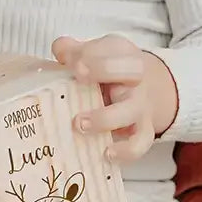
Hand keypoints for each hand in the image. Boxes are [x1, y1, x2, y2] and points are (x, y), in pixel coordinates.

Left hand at [51, 34, 177, 161]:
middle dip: (103, 71)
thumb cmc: (109, 72)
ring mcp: (139, 106)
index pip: (114, 48)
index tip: (74, 62)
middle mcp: (136, 79)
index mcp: (123, 55)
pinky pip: (140, 143)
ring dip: (105, 119)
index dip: (94, 54)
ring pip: (131, 111)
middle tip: (77, 76)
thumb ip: (74, 51)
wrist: (141, 90)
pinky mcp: (141, 130)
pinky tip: (105, 153)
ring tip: (79, 124)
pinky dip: (125, 151)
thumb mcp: (95, 55)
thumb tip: (60, 49)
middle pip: (131, 70)